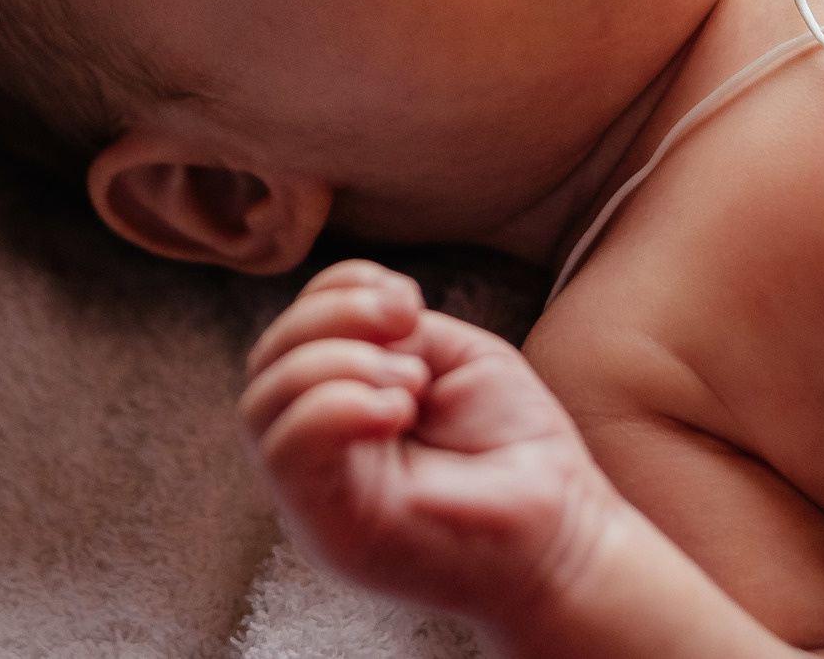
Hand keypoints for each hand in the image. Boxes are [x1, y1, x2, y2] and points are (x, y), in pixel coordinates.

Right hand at [241, 260, 628, 626]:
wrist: (562, 531)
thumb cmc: (515, 450)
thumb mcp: (452, 358)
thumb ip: (393, 329)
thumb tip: (360, 315)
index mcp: (339, 410)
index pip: (292, 335)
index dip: (334, 292)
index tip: (407, 299)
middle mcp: (317, 454)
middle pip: (266, 363)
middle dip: (330, 317)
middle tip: (406, 324)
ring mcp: (315, 495)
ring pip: (262, 404)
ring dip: (336, 364)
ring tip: (411, 384)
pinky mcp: (329, 529)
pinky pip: (286, 454)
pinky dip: (335, 409)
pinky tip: (399, 411)